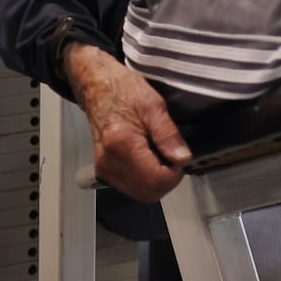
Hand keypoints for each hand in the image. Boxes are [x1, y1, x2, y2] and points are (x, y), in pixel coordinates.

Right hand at [65, 43, 192, 201]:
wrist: (98, 87)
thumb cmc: (122, 91)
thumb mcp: (154, 106)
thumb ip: (168, 135)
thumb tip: (182, 158)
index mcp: (122, 145)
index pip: (156, 180)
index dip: (175, 173)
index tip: (179, 157)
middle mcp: (109, 162)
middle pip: (148, 193)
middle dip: (168, 179)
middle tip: (172, 157)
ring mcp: (105, 168)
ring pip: (140, 193)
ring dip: (157, 180)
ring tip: (160, 155)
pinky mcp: (104, 170)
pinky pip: (131, 186)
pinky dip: (146, 178)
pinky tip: (149, 159)